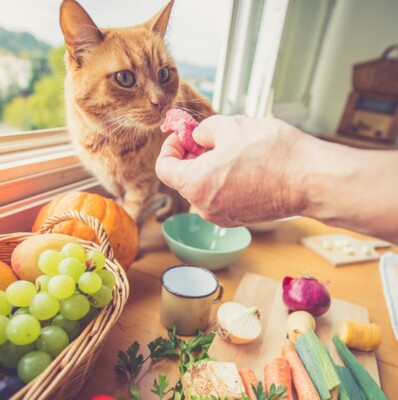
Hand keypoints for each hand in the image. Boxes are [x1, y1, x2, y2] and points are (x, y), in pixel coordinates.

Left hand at [155, 115, 308, 225]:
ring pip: (203, 187)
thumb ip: (204, 130)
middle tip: (207, 137)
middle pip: (184, 178)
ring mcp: (222, 216)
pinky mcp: (239, 218)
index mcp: (196, 184)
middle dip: (190, 155)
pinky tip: (243, 165)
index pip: (164, 168)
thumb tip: (198, 137)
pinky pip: (220, 197)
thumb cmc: (273, 153)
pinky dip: (222, 181)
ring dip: (208, 167)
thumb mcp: (231, 126)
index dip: (170, 146)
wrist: (311, 180)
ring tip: (230, 149)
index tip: (183, 135)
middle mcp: (205, 207)